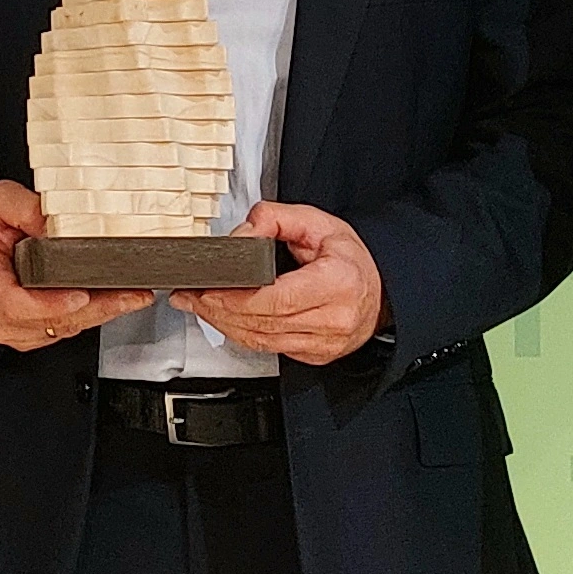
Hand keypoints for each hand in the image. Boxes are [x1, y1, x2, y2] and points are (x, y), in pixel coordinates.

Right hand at [0, 179, 152, 352]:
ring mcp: (13, 328)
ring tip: (131, 297)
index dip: (49, 305)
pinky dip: (92, 318)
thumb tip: (52, 223)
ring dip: (100, 314)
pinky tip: (115, 303)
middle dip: (94, 308)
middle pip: (49, 320)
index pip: (14, 303)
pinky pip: (65, 330)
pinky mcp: (31, 335)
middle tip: (127, 295)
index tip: (80, 298)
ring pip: (62, 328)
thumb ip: (24, 208)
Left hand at [170, 203, 387, 365]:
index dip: (235, 297)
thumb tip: (242, 233)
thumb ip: (276, 218)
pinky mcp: (316, 355)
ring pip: (262, 341)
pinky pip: (270, 348)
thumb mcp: (318, 223)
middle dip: (218, 310)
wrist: (382, 290)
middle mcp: (333, 319)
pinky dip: (242, 334)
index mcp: (337, 284)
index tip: (207, 287)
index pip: (275, 299)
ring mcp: (325, 343)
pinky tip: (224, 320)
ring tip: (198, 306)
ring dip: (223, 325)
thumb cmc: (352, 258)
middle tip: (190, 295)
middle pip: (262, 323)